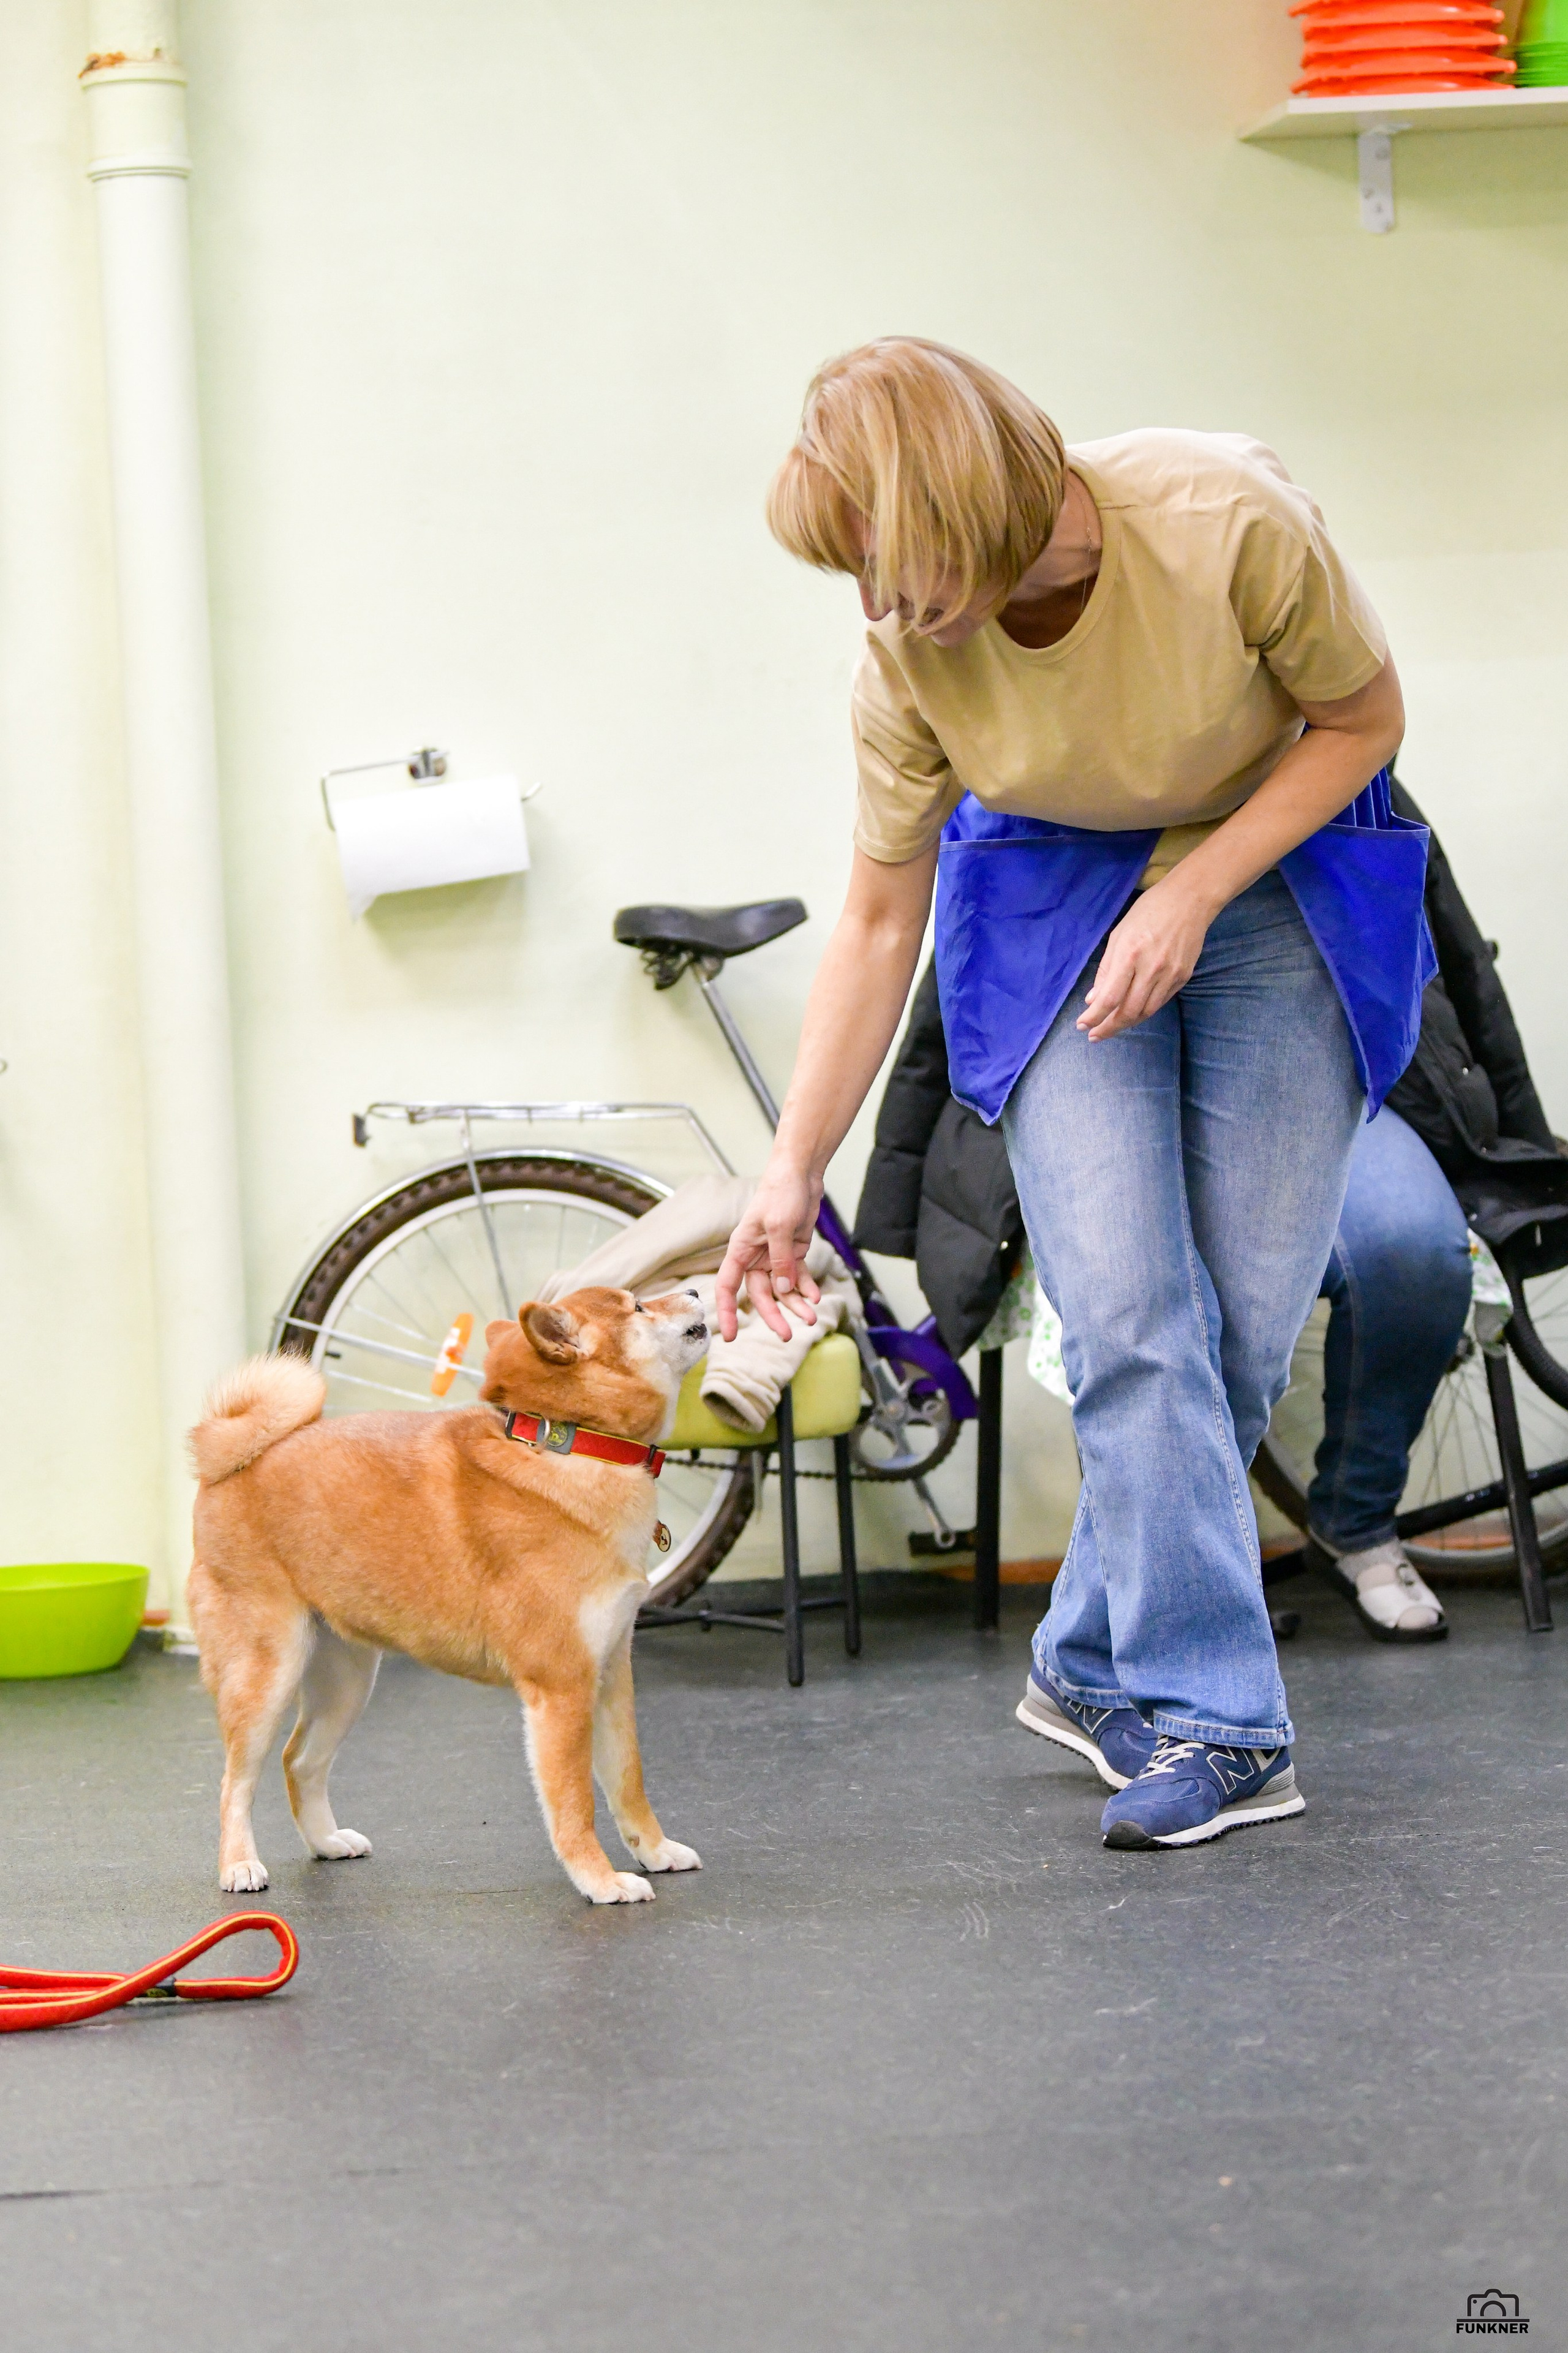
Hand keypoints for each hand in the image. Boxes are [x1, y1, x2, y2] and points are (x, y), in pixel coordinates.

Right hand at [714, 1161, 822, 1342]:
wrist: (801, 1174)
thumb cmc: (781, 1193)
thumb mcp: (779, 1226)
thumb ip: (780, 1259)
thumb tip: (783, 1289)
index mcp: (741, 1250)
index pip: (727, 1286)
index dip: (727, 1311)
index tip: (730, 1335)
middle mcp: (754, 1256)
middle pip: (760, 1294)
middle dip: (774, 1316)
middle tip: (787, 1335)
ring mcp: (774, 1255)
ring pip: (782, 1289)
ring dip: (795, 1304)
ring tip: (812, 1319)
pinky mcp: (793, 1251)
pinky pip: (797, 1276)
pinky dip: (806, 1287)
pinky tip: (816, 1297)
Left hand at [1077, 873, 1215, 1041]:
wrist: (1189, 900)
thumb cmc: (1148, 912)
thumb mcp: (1118, 936)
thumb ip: (1106, 970)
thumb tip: (1093, 999)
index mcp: (1130, 955)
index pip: (1109, 998)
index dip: (1094, 1017)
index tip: (1082, 1026)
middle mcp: (1151, 969)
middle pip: (1128, 1011)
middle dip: (1108, 1028)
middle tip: (1095, 1035)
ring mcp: (1170, 975)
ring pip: (1145, 1012)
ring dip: (1125, 1024)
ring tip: (1111, 1027)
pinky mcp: (1183, 977)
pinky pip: (1159, 1002)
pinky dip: (1143, 1011)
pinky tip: (1131, 1013)